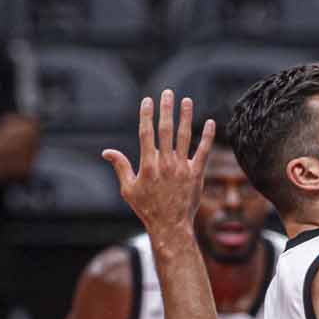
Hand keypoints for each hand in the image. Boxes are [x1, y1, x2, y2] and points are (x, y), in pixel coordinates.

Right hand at [102, 90, 214, 234]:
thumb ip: (120, 166)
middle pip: (165, 130)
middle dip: (166, 109)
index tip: (147, 101)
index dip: (146, 115)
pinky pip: (204, 152)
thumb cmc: (147, 209)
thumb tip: (106, 152)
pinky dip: (208, 137)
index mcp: (148, 164)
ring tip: (187, 100)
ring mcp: (182, 168)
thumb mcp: (128, 189)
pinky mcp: (196, 174)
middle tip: (167, 93)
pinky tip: (211, 122)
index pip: (146, 133)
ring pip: (184, 137)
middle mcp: (165, 163)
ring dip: (186, 117)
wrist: (170, 226)